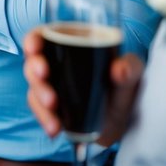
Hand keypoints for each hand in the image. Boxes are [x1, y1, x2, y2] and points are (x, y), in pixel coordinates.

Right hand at [23, 28, 143, 146]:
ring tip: (54, 108)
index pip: (42, 37)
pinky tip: (54, 128)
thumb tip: (119, 69)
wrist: (123, 123)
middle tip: (45, 77)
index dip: (33, 40)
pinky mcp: (50, 108)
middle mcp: (54, 64)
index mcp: (69, 46)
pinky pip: (39, 110)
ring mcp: (51, 87)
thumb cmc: (125, 89)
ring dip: (39, 98)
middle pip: (33, 62)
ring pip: (33, 88)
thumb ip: (131, 68)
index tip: (34, 48)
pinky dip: (44, 118)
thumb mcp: (133, 75)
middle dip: (34, 72)